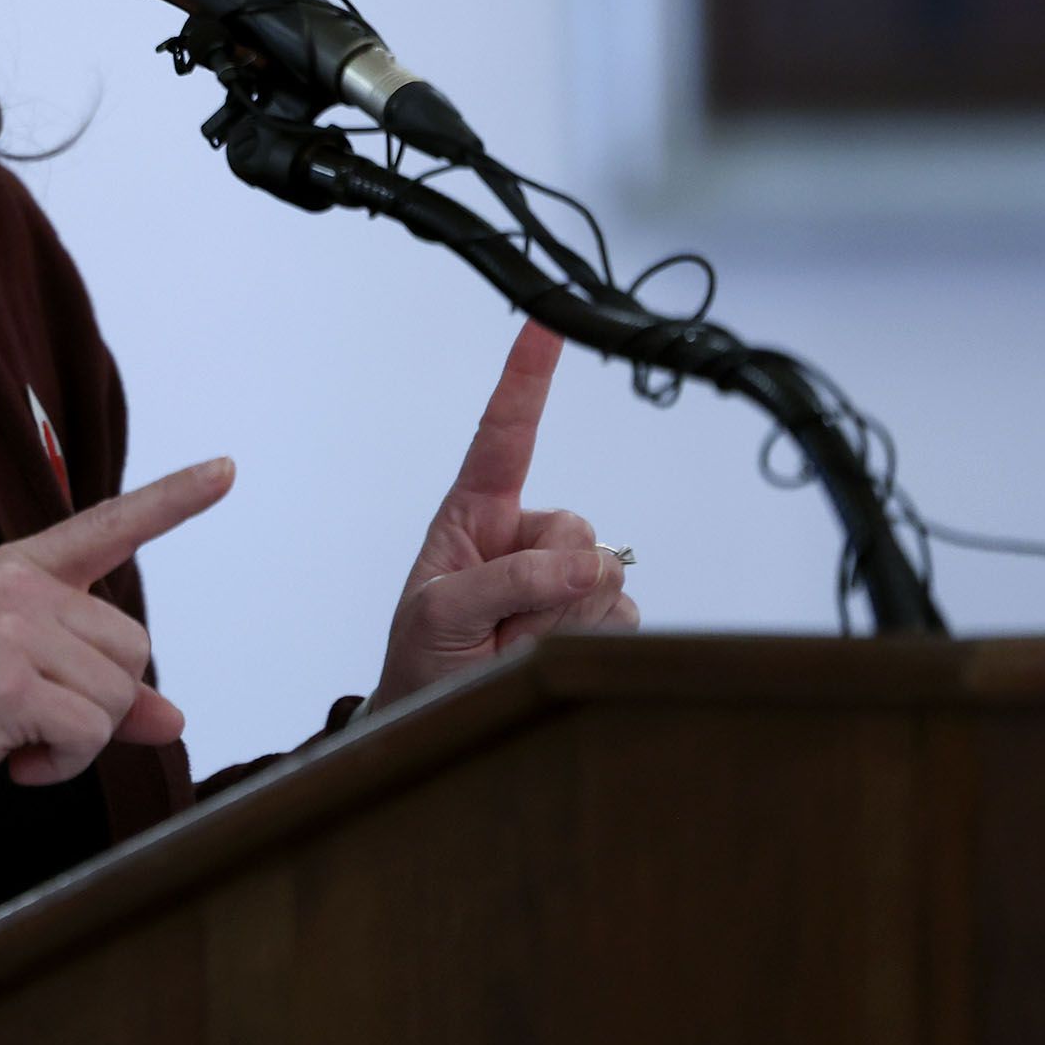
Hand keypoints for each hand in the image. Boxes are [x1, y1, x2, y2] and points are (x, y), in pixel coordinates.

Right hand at [0, 457, 234, 788]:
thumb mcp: (28, 677)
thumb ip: (104, 692)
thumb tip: (173, 721)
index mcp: (23, 567)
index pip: (109, 525)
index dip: (174, 500)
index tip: (227, 469)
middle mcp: (20, 585)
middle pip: (133, 647)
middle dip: (102, 700)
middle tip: (38, 713)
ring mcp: (12, 628)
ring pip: (117, 696)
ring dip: (81, 740)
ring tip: (21, 735)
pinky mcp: (9, 681)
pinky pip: (88, 734)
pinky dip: (62, 766)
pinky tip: (17, 761)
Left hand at [372, 321, 636, 707]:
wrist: (435, 725)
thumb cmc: (422, 660)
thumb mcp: (440, 613)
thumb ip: (508, 579)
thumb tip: (588, 560)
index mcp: (475, 513)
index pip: (505, 434)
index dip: (527, 376)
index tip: (545, 320)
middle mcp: (526, 534)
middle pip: (575, 529)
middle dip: (542, 585)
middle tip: (494, 629)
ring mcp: (565, 576)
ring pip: (603, 576)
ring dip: (557, 621)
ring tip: (506, 645)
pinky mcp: (596, 616)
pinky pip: (621, 616)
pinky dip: (585, 642)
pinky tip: (541, 655)